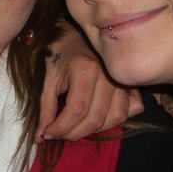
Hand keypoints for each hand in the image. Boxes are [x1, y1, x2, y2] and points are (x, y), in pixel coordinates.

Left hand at [37, 21, 143, 141]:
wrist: (76, 33)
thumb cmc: (60, 54)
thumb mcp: (48, 79)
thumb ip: (46, 109)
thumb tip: (40, 137)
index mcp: (85, 69)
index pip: (77, 110)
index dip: (61, 128)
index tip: (48, 133)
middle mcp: (108, 74)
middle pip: (95, 119)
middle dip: (74, 133)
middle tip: (59, 133)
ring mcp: (123, 79)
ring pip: (115, 118)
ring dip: (95, 130)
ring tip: (77, 127)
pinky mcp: (132, 82)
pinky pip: (132, 108)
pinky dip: (118, 118)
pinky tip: (101, 116)